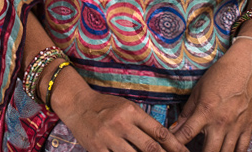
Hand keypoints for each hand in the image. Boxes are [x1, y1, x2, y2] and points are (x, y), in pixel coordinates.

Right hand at [53, 75, 189, 151]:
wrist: (76, 104)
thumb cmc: (104, 105)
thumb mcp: (126, 107)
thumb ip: (143, 122)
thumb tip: (163, 140)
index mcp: (131, 111)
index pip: (158, 131)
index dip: (174, 146)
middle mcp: (120, 123)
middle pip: (150, 147)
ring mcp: (108, 137)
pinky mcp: (96, 148)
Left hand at [171, 41, 251, 151]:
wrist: (247, 66)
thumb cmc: (221, 75)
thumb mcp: (199, 90)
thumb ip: (188, 111)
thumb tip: (175, 128)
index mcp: (205, 111)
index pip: (186, 134)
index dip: (175, 144)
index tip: (170, 148)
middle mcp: (221, 122)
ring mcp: (236, 127)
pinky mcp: (248, 127)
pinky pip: (242, 149)